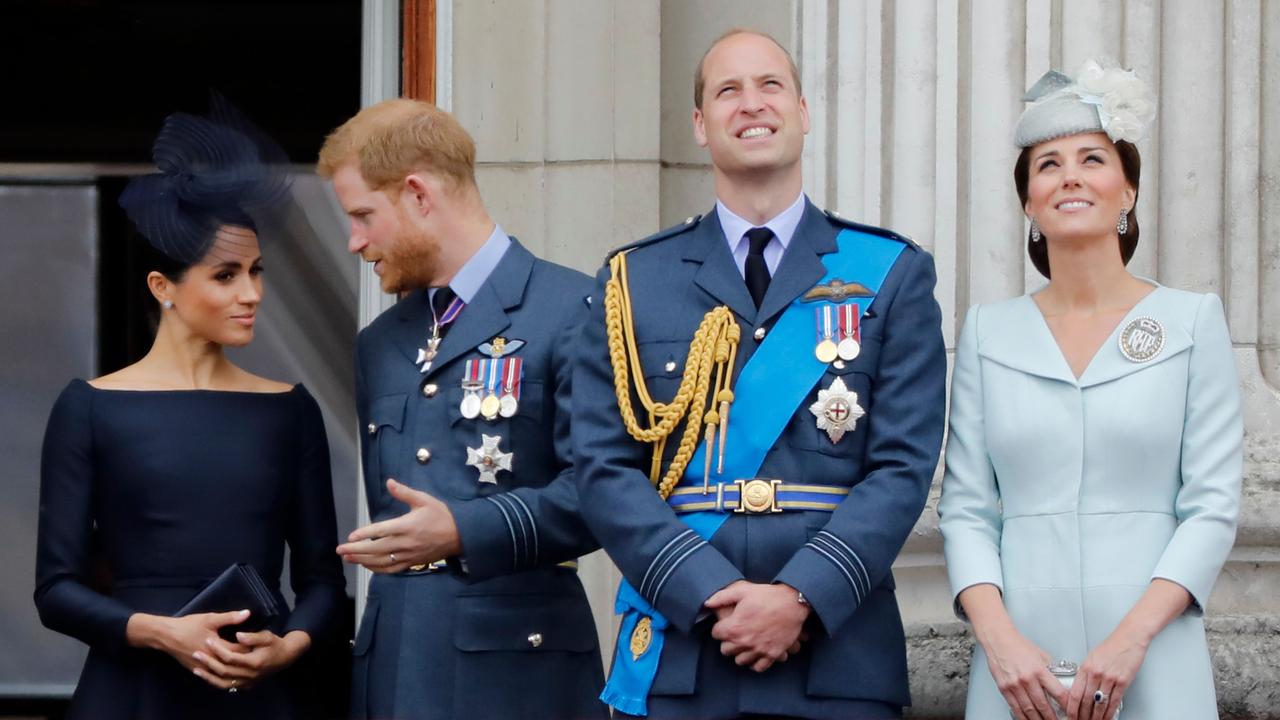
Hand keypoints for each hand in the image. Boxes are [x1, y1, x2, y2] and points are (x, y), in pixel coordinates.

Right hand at [127, 610, 252, 688]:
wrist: (165, 636)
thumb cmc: (188, 626)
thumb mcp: (210, 618)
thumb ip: (230, 617)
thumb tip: (248, 613)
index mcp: (217, 648)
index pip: (239, 651)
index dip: (250, 648)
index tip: (260, 644)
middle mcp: (211, 661)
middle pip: (233, 663)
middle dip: (245, 658)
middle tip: (257, 653)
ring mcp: (203, 668)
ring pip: (223, 672)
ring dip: (234, 667)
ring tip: (245, 661)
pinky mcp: (197, 670)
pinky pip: (213, 675)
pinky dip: (223, 672)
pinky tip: (230, 668)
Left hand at [193, 629, 311, 690]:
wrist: (286, 658)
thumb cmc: (275, 644)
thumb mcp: (267, 636)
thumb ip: (252, 637)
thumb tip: (238, 635)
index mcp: (254, 662)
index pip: (230, 657)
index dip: (217, 649)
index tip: (207, 640)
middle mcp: (249, 675)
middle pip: (224, 671)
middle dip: (209, 662)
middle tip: (196, 653)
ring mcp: (248, 682)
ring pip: (224, 683)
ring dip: (209, 677)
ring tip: (196, 669)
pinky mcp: (246, 685)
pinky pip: (228, 686)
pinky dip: (216, 683)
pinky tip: (208, 677)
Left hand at [336, 479, 460, 572]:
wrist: (460, 536)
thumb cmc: (442, 516)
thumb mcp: (424, 500)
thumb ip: (404, 492)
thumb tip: (389, 482)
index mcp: (407, 526)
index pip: (381, 531)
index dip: (364, 534)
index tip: (351, 536)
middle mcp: (406, 543)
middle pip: (376, 549)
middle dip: (356, 550)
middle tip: (340, 550)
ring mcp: (408, 555)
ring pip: (381, 561)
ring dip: (362, 561)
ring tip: (348, 558)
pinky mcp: (412, 563)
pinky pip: (391, 569)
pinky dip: (376, 569)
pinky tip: (366, 565)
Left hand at [705, 581, 808, 671]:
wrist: (792, 602)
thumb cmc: (767, 595)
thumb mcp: (742, 590)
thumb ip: (722, 597)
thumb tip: (707, 603)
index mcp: (734, 627)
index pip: (716, 634)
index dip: (720, 628)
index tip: (725, 624)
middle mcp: (744, 642)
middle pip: (725, 650)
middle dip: (727, 641)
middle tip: (734, 634)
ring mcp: (759, 650)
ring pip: (740, 660)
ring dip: (740, 653)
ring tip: (744, 644)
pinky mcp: (772, 654)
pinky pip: (758, 667)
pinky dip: (755, 662)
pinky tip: (755, 654)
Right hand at [979, 627, 1067, 719]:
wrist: (998, 640)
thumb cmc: (1018, 645)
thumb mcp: (1041, 655)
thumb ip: (1049, 669)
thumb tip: (1057, 680)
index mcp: (1039, 670)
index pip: (1058, 693)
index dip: (1066, 705)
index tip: (1070, 711)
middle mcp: (1027, 679)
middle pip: (1043, 705)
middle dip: (1052, 718)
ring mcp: (1015, 685)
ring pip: (1029, 710)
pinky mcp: (1004, 688)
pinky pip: (1015, 707)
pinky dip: (1022, 717)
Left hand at [1066, 629, 1146, 719]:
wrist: (1129, 638)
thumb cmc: (1111, 646)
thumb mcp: (1091, 657)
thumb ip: (1086, 673)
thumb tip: (1081, 689)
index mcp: (1085, 667)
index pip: (1075, 694)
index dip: (1072, 708)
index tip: (1070, 716)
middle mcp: (1095, 673)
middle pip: (1086, 701)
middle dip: (1082, 715)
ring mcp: (1109, 678)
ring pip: (1100, 704)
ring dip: (1096, 717)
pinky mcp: (1123, 682)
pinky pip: (1114, 702)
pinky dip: (1110, 713)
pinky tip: (1107, 718)